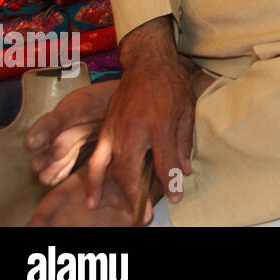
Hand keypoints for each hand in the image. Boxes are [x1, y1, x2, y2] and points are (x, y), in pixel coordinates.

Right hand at [86, 17, 195, 213]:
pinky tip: (93, 195)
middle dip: (137, 196)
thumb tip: (183, 173)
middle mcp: (134, 129)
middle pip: (132, 170)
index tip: (175, 197)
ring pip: (112, 167)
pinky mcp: (106, 129)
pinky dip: (94, 179)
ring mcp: (116, 130)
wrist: (148, 63)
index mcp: (158, 124)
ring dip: (115, 192)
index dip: (170, 182)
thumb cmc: (171, 85)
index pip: (164, 161)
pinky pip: (97, 158)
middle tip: (143, 215)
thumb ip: (182, 143)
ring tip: (120, 211)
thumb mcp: (186, 111)